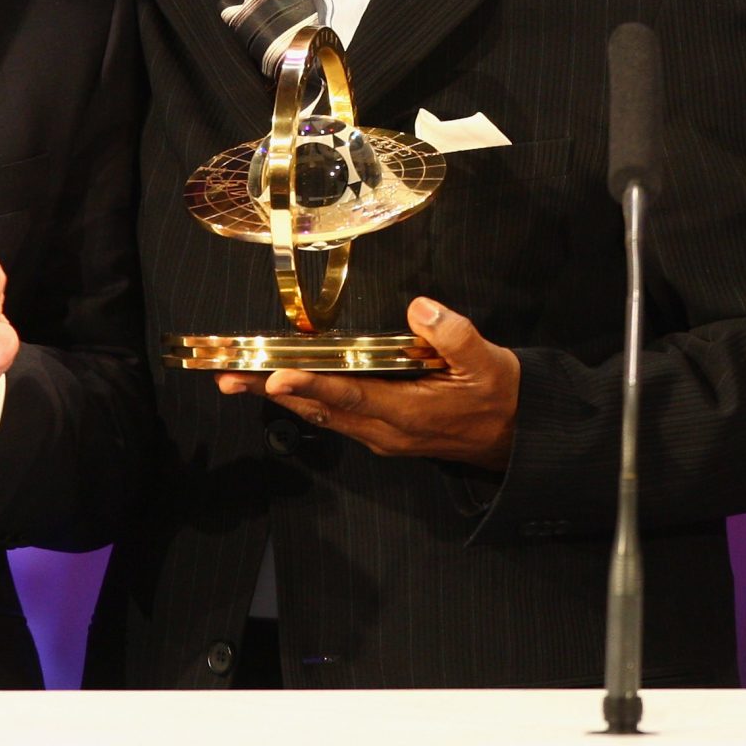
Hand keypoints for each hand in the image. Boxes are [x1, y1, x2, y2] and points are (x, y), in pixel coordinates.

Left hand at [216, 297, 518, 469]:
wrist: (516, 437)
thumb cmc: (501, 396)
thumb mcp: (489, 361)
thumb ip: (454, 335)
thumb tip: (418, 308)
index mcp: (409, 413)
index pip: (352, 397)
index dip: (312, 387)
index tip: (276, 377)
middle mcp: (386, 430)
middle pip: (321, 409)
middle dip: (273, 392)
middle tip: (228, 376)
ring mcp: (382, 435)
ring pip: (322, 415)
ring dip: (281, 398)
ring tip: (238, 379)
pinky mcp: (382, 432)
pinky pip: (334, 416)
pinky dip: (305, 401)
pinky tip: (284, 388)